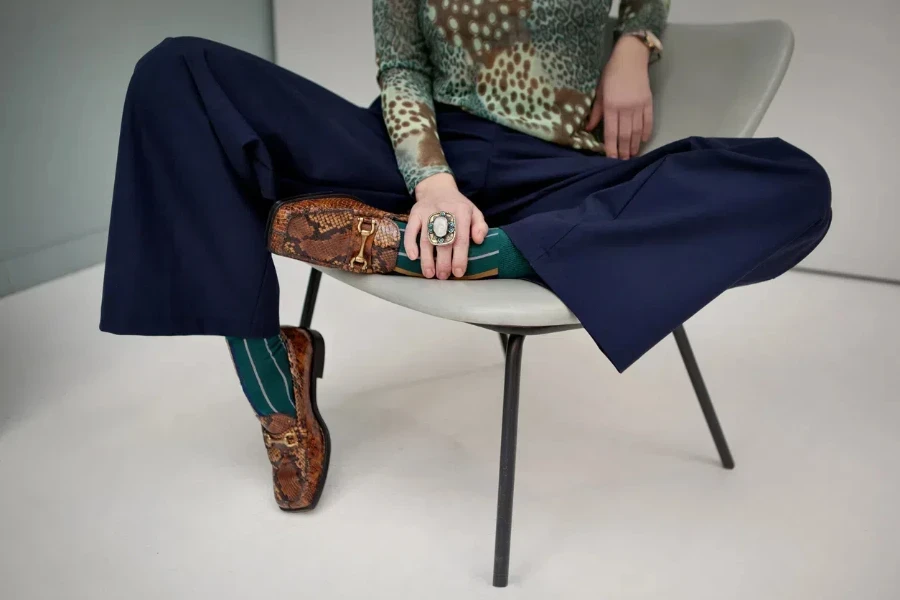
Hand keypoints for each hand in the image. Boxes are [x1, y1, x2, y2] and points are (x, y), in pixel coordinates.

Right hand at [406, 173, 488, 278]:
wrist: (437, 187)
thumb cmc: (458, 205)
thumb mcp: (474, 211)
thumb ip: (480, 226)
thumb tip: (479, 240)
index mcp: (462, 211)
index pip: (461, 238)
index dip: (460, 257)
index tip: (458, 272)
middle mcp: (444, 211)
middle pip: (443, 241)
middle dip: (443, 262)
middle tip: (443, 276)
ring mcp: (427, 212)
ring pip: (427, 239)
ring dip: (427, 258)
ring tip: (429, 274)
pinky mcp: (414, 213)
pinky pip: (410, 230)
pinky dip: (410, 244)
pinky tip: (413, 258)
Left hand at [586, 35, 653, 159]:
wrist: (630, 57)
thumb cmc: (611, 74)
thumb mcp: (599, 92)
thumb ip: (596, 112)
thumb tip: (588, 128)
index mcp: (611, 106)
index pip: (611, 133)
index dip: (611, 148)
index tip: (611, 160)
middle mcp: (625, 108)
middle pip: (625, 135)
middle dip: (624, 151)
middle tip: (623, 162)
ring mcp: (638, 106)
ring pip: (637, 131)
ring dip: (634, 145)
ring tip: (632, 155)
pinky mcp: (648, 102)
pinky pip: (648, 121)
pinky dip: (646, 132)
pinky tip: (642, 141)